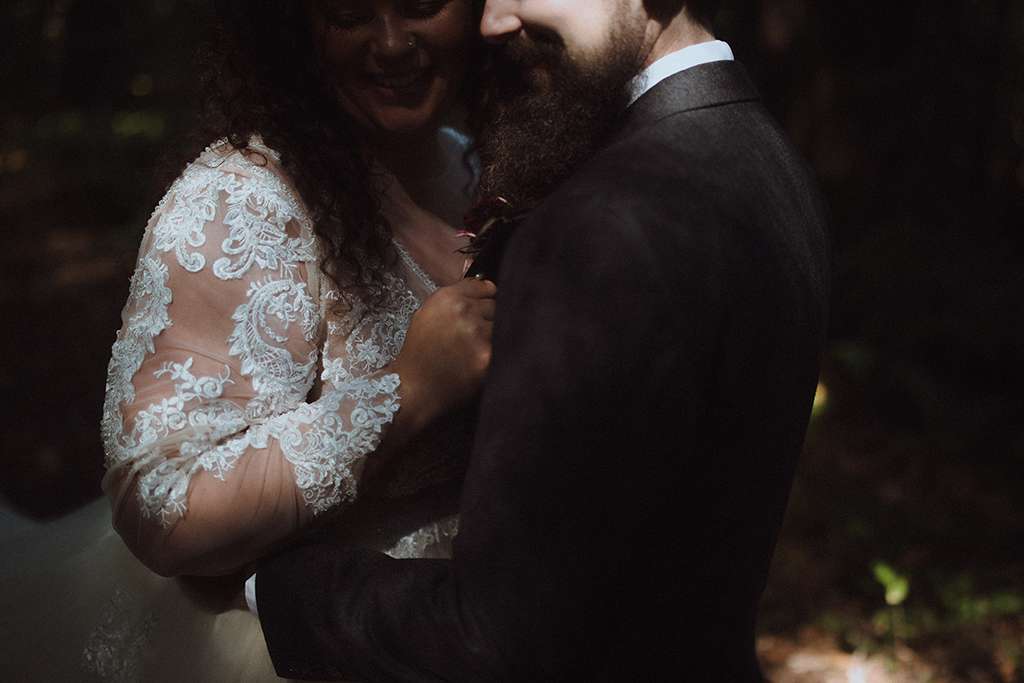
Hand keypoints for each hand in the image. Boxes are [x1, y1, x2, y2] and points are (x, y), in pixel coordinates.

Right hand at [391, 277, 495, 429]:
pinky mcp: (487, 356)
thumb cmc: (420, 353)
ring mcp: (477, 334)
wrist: (414, 389)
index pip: (485, 287)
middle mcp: (464, 312)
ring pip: (502, 326)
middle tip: (473, 336)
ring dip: (493, 336)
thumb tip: (486, 282)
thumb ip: (456, 296)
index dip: (484, 299)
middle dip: (488, 318)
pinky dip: (496, 353)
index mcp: (447, 298)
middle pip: (495, 306)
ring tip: (474, 350)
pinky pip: (504, 347)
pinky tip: (480, 360)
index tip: (481, 310)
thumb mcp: (427, 314)